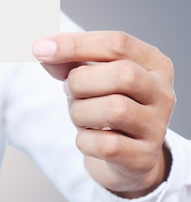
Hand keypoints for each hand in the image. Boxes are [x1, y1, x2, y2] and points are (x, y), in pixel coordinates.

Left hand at [32, 31, 174, 198]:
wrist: (121, 156)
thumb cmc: (104, 107)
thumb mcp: (89, 79)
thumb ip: (67, 61)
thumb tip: (43, 49)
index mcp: (153, 64)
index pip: (118, 44)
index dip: (75, 44)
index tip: (38, 48)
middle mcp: (162, 93)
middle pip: (122, 75)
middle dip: (80, 82)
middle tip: (69, 91)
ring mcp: (157, 126)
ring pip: (115, 110)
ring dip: (80, 113)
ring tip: (80, 116)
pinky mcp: (143, 157)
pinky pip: (106, 145)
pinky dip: (84, 141)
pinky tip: (88, 138)